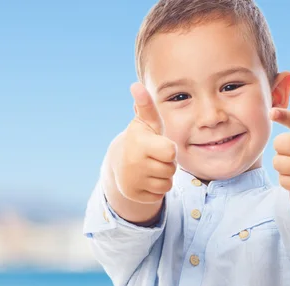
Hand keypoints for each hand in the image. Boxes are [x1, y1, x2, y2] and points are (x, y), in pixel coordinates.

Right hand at [107, 82, 176, 203]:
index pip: (171, 152)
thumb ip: (146, 106)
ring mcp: (133, 181)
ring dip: (163, 177)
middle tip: (154, 157)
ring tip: (150, 167)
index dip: (169, 149)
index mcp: (139, 144)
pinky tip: (146, 180)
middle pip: (171, 169)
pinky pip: (159, 195)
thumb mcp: (145, 123)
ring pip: (167, 184)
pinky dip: (156, 189)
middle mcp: (134, 163)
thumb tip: (136, 85)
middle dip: (167, 164)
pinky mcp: (134, 195)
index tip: (158, 145)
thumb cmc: (141, 139)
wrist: (119, 164)